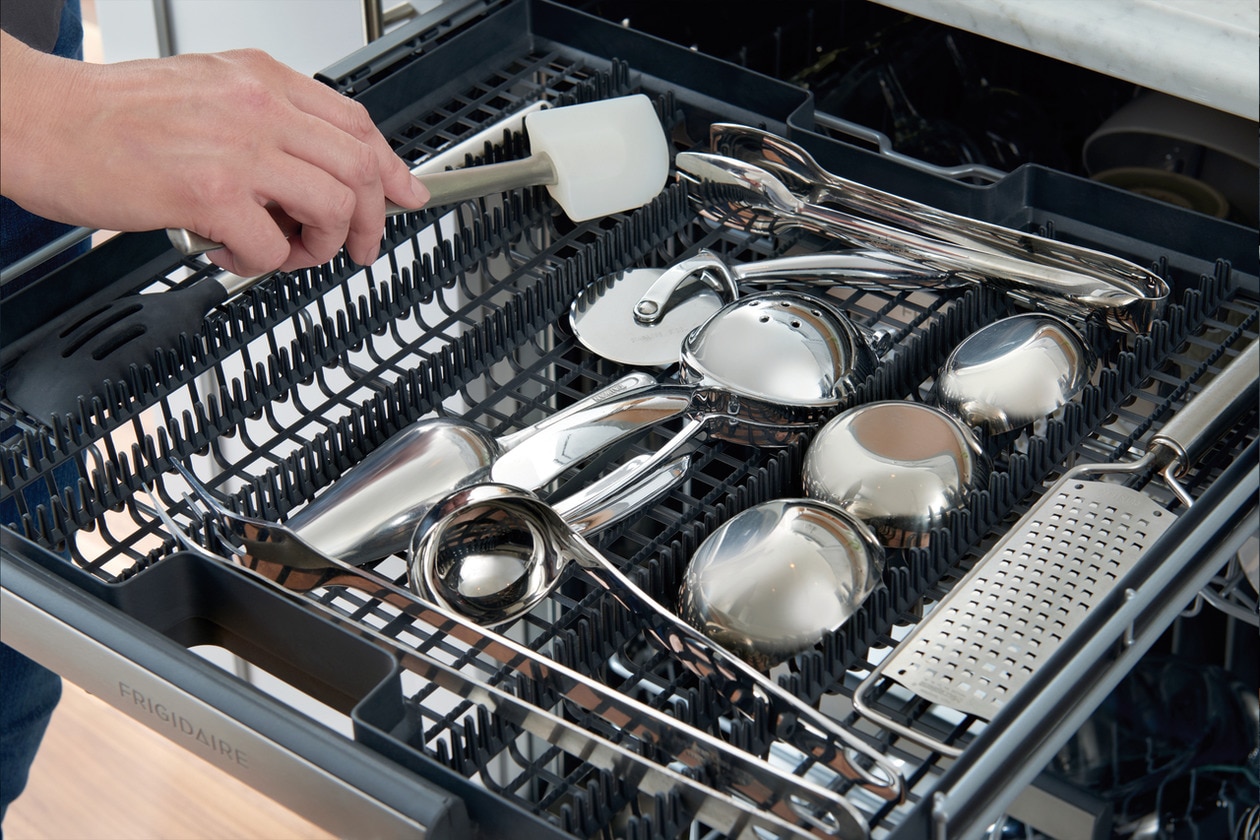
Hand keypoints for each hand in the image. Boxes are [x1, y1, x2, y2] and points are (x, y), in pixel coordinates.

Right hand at [0, 33, 428, 275]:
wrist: (35, 120)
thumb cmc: (108, 117)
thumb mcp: (204, 96)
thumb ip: (264, 125)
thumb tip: (313, 174)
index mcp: (260, 79)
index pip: (357, 123)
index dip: (391, 168)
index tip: (406, 196)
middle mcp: (257, 106)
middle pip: (359, 168)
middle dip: (371, 221)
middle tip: (358, 250)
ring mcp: (236, 147)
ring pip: (332, 206)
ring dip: (320, 246)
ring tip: (285, 253)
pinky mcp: (207, 192)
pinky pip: (273, 245)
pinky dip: (262, 263)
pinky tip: (229, 253)